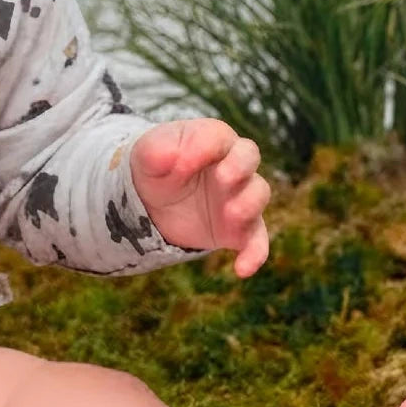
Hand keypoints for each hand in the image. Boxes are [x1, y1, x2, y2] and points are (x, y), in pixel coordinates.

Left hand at [128, 119, 270, 276]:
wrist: (150, 200)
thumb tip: (176, 157)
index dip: (204, 148)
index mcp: (211, 140)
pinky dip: (255, 254)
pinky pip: (257, 240)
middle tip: (223, 178)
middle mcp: (232, 165)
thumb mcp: (147, 154)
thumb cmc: (156, 167)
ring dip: (248, 203)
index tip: (180, 164)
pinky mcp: (238, 229)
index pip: (219, 137)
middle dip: (240, 167)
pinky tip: (242, 269)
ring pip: (258, 194)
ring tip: (230, 214)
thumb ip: (159, 149)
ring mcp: (238, 197)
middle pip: (249, 157)